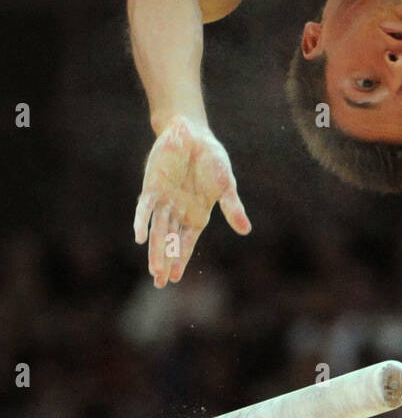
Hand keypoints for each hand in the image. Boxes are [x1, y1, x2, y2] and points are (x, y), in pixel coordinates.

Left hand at [133, 115, 250, 286]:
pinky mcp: (152, 188)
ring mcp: (164, 201)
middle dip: (165, 261)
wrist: (192, 135)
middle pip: (170, 241)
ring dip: (156, 249)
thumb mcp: (226, 184)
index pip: (186, 242)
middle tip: (160, 282)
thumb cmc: (212, 159)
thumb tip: (246, 230)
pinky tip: (140, 237)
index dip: (180, 259)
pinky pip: (146, 208)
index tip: (175, 278)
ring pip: (158, 230)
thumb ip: (232, 207)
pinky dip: (142, 222)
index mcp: (196, 215)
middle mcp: (178, 212)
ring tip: (154, 270)